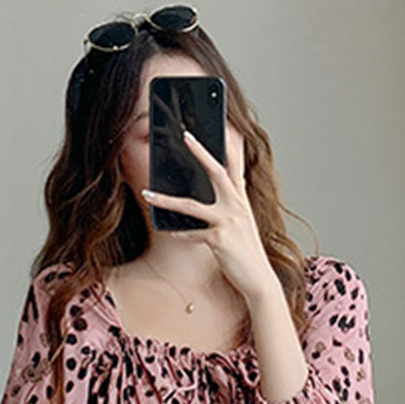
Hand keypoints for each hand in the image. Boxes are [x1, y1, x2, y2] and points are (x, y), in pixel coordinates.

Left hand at [141, 127, 277, 305]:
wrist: (258, 279)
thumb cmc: (245, 251)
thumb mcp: (242, 222)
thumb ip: (233, 201)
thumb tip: (228, 180)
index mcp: (241, 199)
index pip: (235, 164)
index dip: (230, 143)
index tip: (223, 123)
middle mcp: (237, 205)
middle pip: (217, 172)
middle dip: (201, 152)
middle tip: (185, 135)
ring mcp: (230, 221)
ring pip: (193, 205)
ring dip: (166, 199)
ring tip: (147, 193)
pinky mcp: (220, 239)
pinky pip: (191, 233)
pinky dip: (178, 233)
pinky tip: (167, 231)